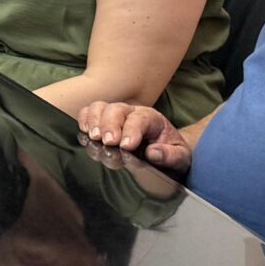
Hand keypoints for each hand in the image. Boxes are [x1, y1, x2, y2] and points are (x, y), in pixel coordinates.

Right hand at [77, 102, 191, 172]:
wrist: (167, 151)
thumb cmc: (172, 153)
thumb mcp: (181, 157)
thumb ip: (171, 155)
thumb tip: (153, 152)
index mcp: (153, 119)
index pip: (140, 118)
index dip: (131, 131)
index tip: (126, 146)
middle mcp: (132, 113)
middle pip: (116, 109)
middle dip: (110, 125)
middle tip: (108, 142)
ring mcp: (116, 116)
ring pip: (100, 107)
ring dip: (94, 121)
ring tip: (94, 137)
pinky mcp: (103, 122)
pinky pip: (88, 113)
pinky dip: (84, 120)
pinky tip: (84, 133)